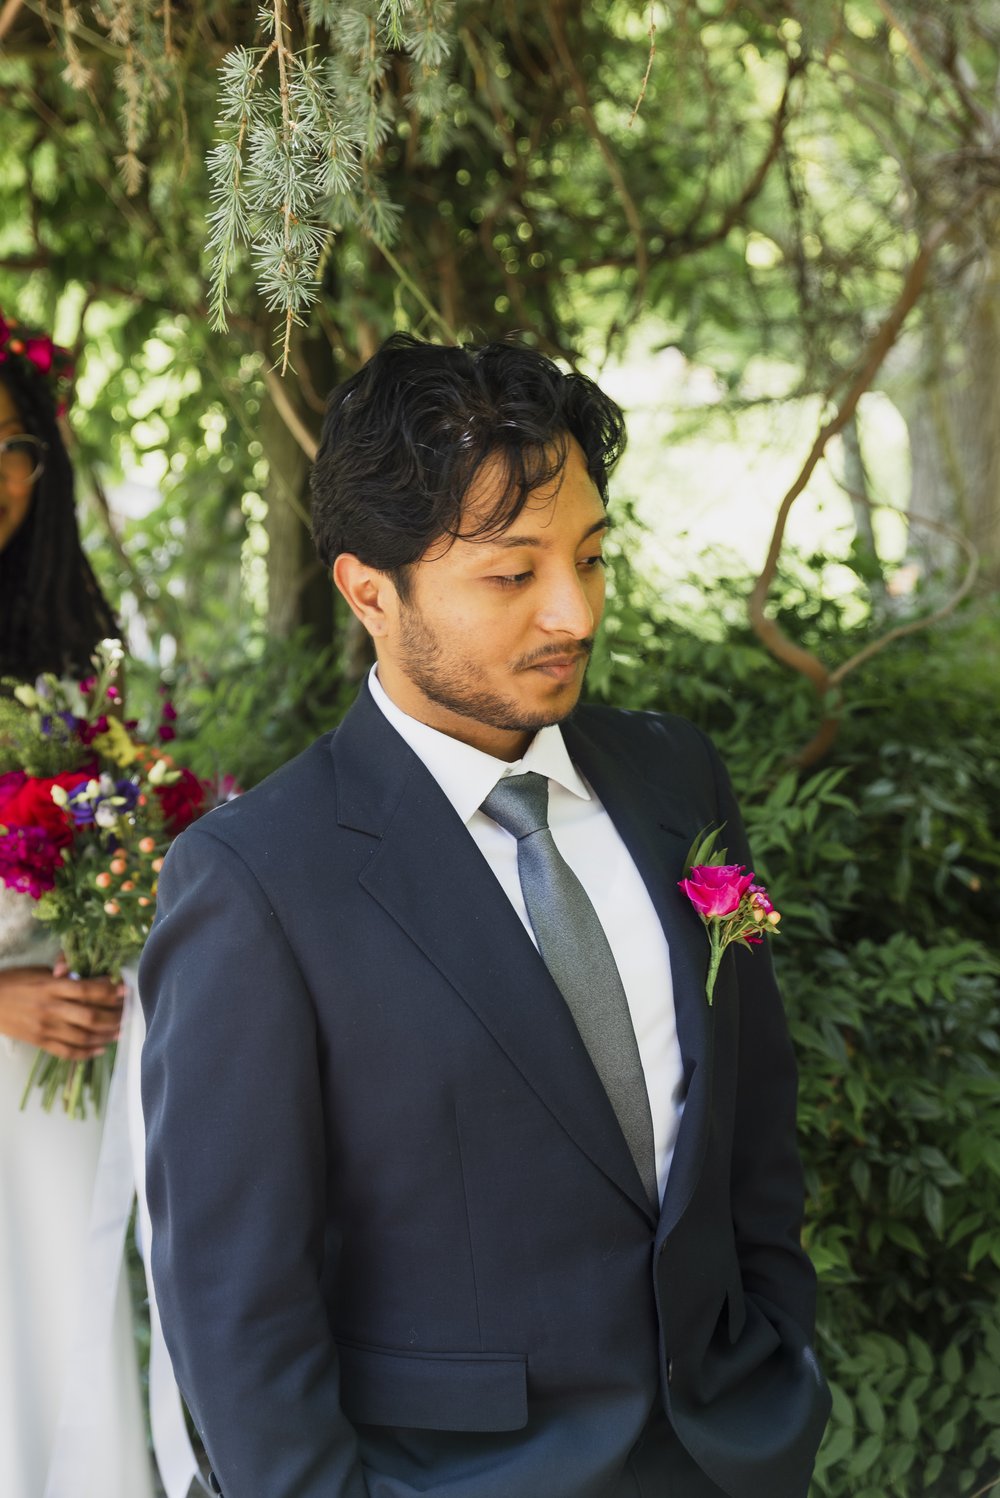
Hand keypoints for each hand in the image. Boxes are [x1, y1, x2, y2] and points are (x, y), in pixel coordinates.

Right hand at [0, 963, 123, 1058]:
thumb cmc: (14, 982)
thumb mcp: (38, 970)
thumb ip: (61, 971)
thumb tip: (82, 970)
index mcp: (51, 986)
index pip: (86, 990)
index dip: (108, 992)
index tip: (125, 991)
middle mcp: (51, 1008)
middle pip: (89, 1016)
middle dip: (113, 1016)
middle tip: (126, 1013)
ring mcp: (45, 1028)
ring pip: (82, 1036)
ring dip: (105, 1035)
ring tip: (120, 1031)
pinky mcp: (39, 1042)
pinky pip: (67, 1052)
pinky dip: (86, 1053)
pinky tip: (100, 1050)